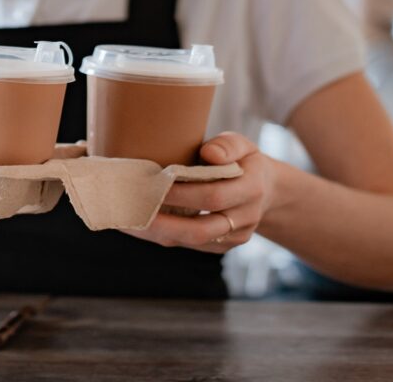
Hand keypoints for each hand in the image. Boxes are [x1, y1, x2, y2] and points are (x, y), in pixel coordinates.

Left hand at [122, 132, 278, 253]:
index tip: (152, 184)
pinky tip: (138, 225)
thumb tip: (209, 153)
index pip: (213, 197)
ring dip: (157, 233)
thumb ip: (227, 145)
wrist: (265, 190)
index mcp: (252, 190)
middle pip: (200, 230)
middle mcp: (245, 219)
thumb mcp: (243, 145)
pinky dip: (162, 236)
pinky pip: (189, 245)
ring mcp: (234, 237)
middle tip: (131, 209)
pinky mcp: (222, 247)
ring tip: (127, 220)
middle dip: (163, 222)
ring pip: (191, 242)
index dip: (182, 194)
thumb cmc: (244, 161)